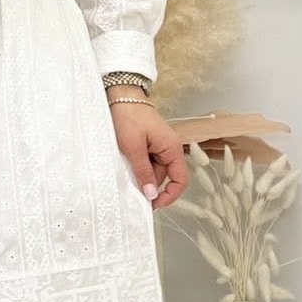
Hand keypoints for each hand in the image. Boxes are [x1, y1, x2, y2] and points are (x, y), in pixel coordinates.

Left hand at [109, 95, 187, 211]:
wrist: (120, 95)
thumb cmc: (128, 116)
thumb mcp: (133, 147)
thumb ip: (143, 171)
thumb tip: (150, 195)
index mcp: (172, 148)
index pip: (180, 180)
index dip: (169, 196)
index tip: (153, 205)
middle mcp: (169, 149)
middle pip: (163, 177)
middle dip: (148, 185)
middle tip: (128, 190)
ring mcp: (159, 147)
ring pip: (152, 171)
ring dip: (140, 176)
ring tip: (123, 171)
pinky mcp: (149, 145)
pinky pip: (146, 162)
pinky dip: (136, 167)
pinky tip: (125, 164)